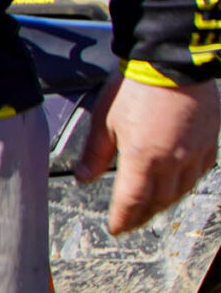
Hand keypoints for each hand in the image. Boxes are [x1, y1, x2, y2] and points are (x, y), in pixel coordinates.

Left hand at [78, 70, 218, 235]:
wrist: (171, 64)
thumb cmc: (136, 87)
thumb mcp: (105, 121)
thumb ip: (95, 154)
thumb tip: (84, 177)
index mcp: (143, 159)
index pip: (131, 201)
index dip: (123, 219)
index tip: (115, 228)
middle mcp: (172, 162)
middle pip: (158, 201)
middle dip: (142, 216)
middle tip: (131, 222)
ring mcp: (195, 153)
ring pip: (181, 191)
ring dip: (165, 204)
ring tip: (152, 209)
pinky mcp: (210, 143)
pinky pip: (201, 173)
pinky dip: (187, 184)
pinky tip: (179, 184)